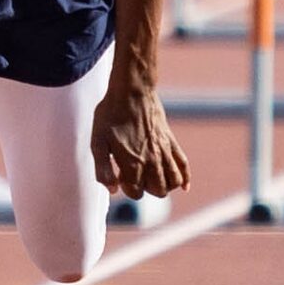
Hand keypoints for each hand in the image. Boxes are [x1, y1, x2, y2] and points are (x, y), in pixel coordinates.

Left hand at [91, 76, 188, 200]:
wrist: (131, 91)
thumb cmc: (110, 115)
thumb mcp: (97, 143)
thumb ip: (103, 170)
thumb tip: (113, 190)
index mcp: (133, 163)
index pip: (136, 193)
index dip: (127, 188)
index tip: (120, 175)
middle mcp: (152, 161)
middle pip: (159, 191)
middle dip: (147, 189)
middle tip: (136, 175)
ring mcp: (164, 151)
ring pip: (174, 181)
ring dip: (165, 186)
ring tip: (153, 177)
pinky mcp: (171, 141)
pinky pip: (184, 164)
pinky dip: (186, 178)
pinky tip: (184, 186)